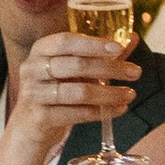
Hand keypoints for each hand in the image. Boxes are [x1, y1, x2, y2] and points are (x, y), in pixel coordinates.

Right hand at [12, 30, 141, 138]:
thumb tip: (132, 38)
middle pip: (75, 65)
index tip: (119, 48)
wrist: (29, 126)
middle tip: (135, 72)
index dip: (92, 44)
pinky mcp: (40, 118)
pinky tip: (118, 109)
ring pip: (78, 92)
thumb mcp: (73, 70)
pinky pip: (76, 114)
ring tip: (129, 94)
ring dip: (109, 93)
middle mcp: (32, 69)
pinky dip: (101, 112)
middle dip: (109, 68)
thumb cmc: (55, 91)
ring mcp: (33, 94)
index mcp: (40, 51)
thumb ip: (101, 55)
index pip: (65, 41)